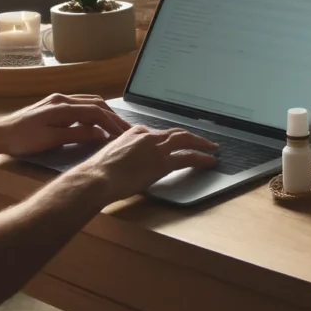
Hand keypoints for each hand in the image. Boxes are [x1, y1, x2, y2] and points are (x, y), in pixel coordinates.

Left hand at [0, 94, 131, 156]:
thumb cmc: (23, 140)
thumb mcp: (52, 140)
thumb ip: (78, 135)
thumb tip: (102, 134)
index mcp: (63, 106)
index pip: (96, 112)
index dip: (112, 123)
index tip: (124, 135)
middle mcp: (62, 98)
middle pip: (96, 103)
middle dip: (112, 116)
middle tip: (125, 130)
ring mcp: (57, 100)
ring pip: (89, 102)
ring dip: (103, 113)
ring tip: (114, 126)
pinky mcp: (53, 105)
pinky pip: (79, 105)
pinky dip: (92, 113)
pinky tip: (94, 124)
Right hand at [75, 125, 219, 202]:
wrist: (97, 178)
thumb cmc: (98, 172)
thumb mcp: (111, 155)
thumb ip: (124, 153)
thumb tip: (129, 161)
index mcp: (134, 132)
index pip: (158, 133)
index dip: (170, 140)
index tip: (177, 143)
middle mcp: (148, 136)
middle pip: (175, 133)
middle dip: (191, 136)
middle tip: (204, 141)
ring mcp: (156, 148)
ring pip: (185, 140)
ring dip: (201, 143)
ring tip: (213, 148)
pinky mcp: (162, 162)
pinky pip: (187, 157)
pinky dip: (201, 157)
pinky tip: (209, 161)